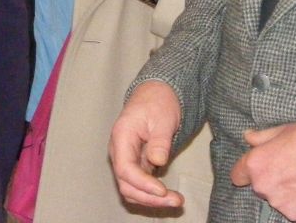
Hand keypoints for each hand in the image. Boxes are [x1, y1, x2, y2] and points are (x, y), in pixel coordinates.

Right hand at [109, 81, 184, 207]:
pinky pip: (139, 184)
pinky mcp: (135, 164)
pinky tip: (168, 195)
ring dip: (151, 199)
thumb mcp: (163, 118)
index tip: (162, 190)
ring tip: (175, 200)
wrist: (155, 94)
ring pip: (131, 188)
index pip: (125, 168)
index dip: (142, 183)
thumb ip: (159, 140)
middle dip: (149, 197)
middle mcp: (119, 151)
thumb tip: (157, 162)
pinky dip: (151, 193)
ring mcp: (126, 159)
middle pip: (126, 184)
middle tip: (175, 200)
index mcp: (122, 136)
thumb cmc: (158, 102)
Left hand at [230, 120, 295, 220]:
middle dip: (270, 179)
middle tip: (288, 167)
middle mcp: (263, 186)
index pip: (237, 176)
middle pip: (259, 187)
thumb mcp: (282, 130)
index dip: (246, 171)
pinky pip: (292, 208)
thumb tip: (248, 137)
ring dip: (284, 191)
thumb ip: (260, 137)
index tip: (256, 168)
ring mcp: (279, 202)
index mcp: (256, 164)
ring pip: (276, 198)